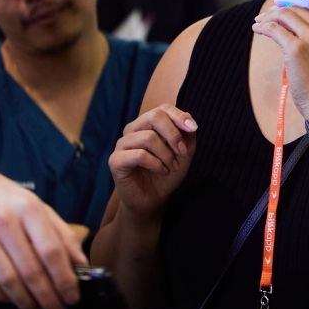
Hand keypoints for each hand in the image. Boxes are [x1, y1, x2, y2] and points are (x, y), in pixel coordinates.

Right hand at [0, 170, 87, 308]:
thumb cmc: (5, 199)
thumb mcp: (37, 206)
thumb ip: (61, 233)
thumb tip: (81, 263)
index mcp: (29, 208)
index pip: (51, 250)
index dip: (64, 278)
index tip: (73, 297)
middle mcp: (5, 221)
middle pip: (30, 270)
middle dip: (48, 297)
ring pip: (7, 280)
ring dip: (26, 302)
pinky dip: (1, 297)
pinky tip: (13, 301)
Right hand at [108, 104, 197, 220]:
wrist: (154, 199)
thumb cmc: (168, 173)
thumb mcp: (184, 152)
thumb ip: (187, 134)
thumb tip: (189, 119)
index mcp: (147, 124)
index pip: (162, 108)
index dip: (179, 116)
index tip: (193, 128)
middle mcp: (132, 130)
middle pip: (154, 116)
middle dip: (174, 135)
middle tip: (183, 153)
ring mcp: (122, 144)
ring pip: (148, 137)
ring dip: (166, 154)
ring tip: (172, 167)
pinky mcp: (115, 161)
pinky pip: (139, 155)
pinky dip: (156, 164)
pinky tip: (162, 171)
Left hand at [252, 6, 308, 118]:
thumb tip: (288, 25)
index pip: (307, 12)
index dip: (290, 10)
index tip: (277, 13)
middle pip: (295, 10)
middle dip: (277, 12)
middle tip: (264, 17)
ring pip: (284, 16)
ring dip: (268, 18)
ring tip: (259, 23)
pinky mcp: (296, 48)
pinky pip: (275, 29)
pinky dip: (263, 27)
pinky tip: (258, 30)